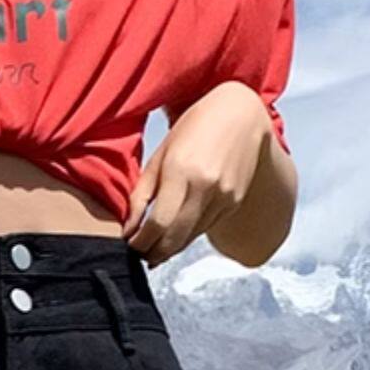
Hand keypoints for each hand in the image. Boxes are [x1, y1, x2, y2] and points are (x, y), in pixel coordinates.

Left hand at [123, 82, 273, 268]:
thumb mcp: (161, 155)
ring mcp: (224, 197)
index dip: (141, 243)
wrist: (241, 114)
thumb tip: (127, 230)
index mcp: (181, 171)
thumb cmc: (194, 129)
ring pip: (190, 238)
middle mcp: (206, 187)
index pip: (157, 224)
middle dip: (153, 253)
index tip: (129, 246)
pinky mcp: (233, 203)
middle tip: (138, 255)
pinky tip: (176, 232)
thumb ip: (141, 194)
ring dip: (169, 248)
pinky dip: (187, 235)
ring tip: (153, 247)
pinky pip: (204, 229)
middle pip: (175, 238)